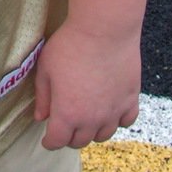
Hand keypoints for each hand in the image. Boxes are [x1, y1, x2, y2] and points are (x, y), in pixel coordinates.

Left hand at [33, 21, 140, 149]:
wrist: (104, 29)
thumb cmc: (70, 45)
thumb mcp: (46, 68)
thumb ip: (43, 96)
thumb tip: (41, 116)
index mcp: (67, 113)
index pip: (57, 141)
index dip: (50, 142)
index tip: (48, 139)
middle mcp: (92, 119)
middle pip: (80, 141)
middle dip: (69, 137)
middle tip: (65, 125)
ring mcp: (113, 111)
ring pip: (103, 135)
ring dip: (92, 131)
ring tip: (86, 118)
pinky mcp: (130, 99)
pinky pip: (126, 121)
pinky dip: (117, 120)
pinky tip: (110, 110)